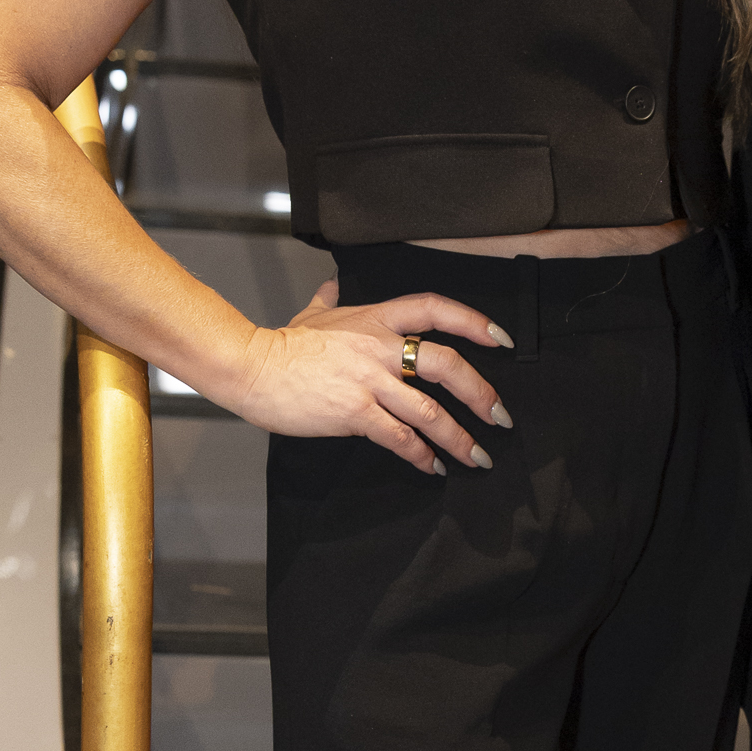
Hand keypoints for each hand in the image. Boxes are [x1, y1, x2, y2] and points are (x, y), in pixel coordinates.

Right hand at [231, 279, 516, 471]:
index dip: (473, 321)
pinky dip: (420, 455)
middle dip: (480, 393)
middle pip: (445, 364)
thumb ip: (329, 299)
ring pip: (428, 411)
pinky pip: (399, 437)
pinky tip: (431, 466)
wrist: (250, 367)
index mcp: (376, 318)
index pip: (435, 308)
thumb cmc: (282, 344)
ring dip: (458, 438)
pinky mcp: (354, 412)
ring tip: (476, 457)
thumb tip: (332, 284)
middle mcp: (379, 347)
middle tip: (500, 416)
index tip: (501, 339)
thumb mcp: (312, 313)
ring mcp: (368, 381)